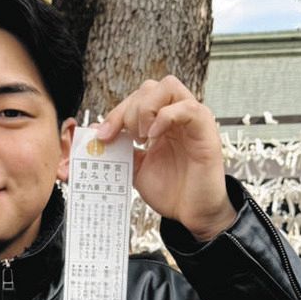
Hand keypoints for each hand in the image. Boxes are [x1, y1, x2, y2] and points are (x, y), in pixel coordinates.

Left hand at [95, 76, 234, 241]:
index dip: (116, 113)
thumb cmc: (170, 190)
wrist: (189, 213)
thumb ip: (118, 149)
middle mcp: (176, 116)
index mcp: (160, 123)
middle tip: (127, 136)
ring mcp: (192, 120)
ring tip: (142, 135)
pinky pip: (188, 108)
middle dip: (130, 109)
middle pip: (150, 87)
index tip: (103, 135)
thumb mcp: (135, 168)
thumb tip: (94, 130)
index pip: (136, 99)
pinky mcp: (206, 130)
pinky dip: (166, 116)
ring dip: (147, 108)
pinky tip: (154, 136)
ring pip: (169, 86)